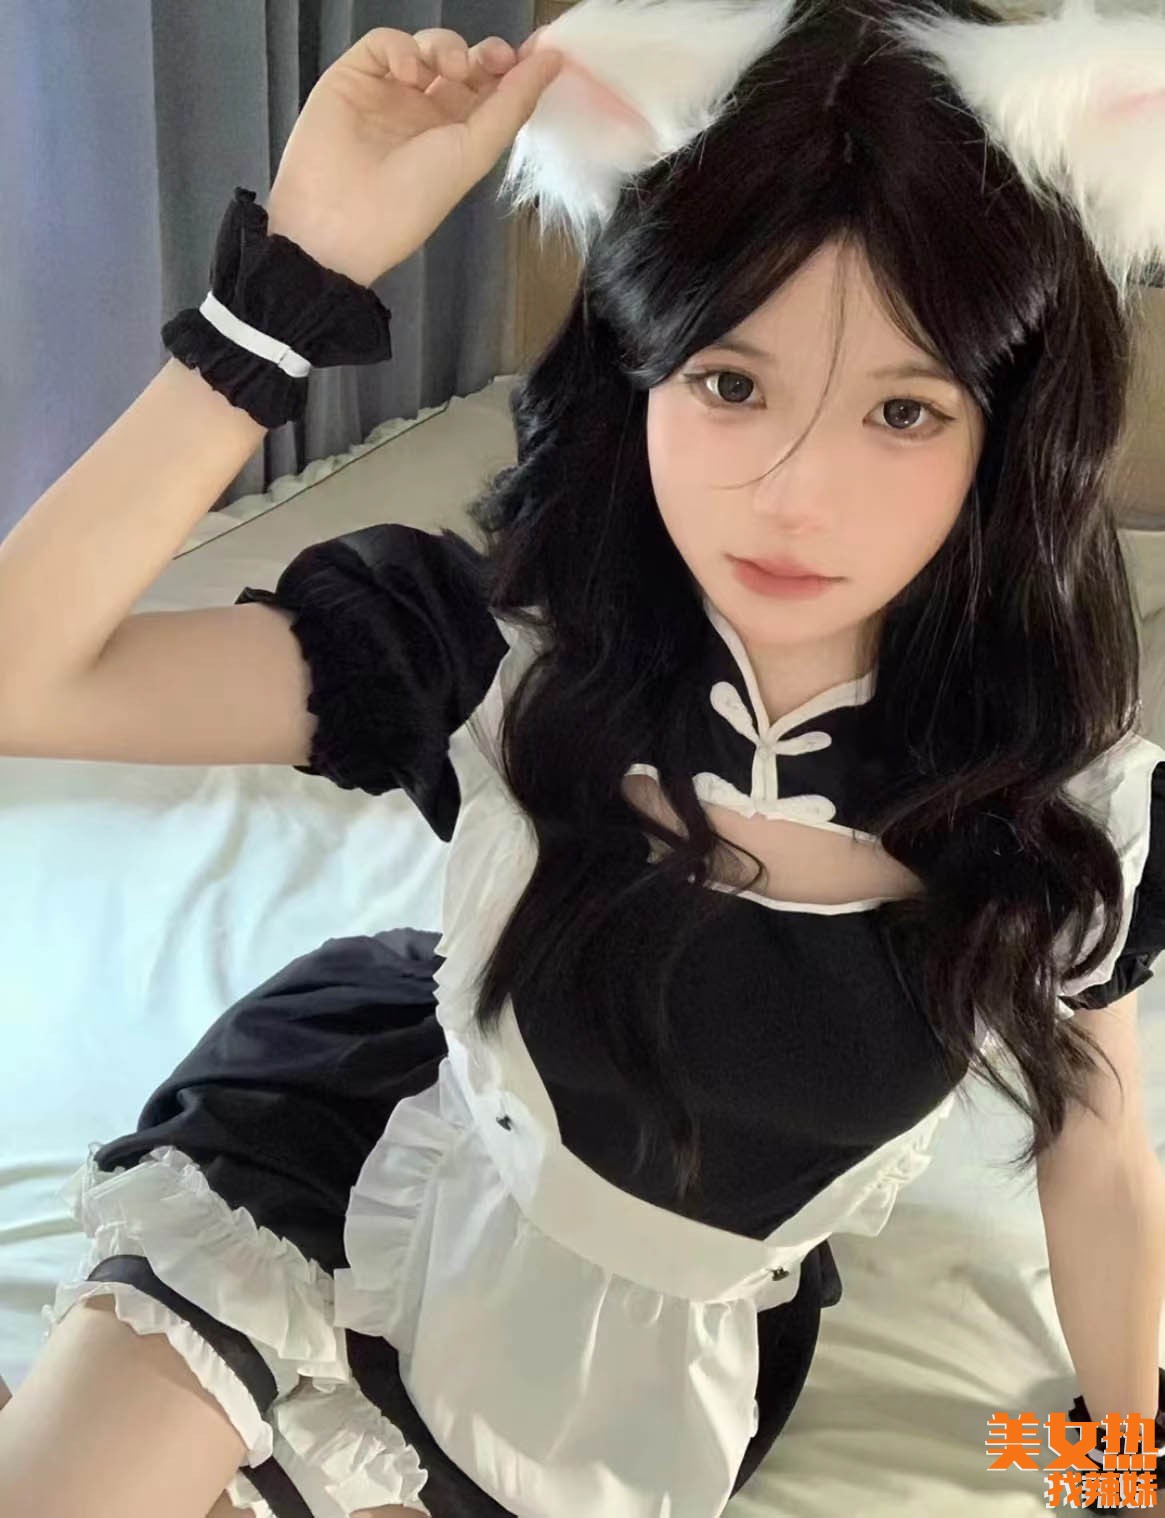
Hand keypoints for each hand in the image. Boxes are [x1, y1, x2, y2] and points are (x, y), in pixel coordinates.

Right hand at [263, 26, 564, 286]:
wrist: (339, 219)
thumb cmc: (411, 199)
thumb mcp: (474, 153)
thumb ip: (513, 105)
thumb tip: (553, 62)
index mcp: (456, 139)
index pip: (490, 92)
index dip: (514, 69)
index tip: (538, 53)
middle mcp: (424, 114)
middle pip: (463, 65)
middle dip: (483, 55)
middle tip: (495, 59)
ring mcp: (389, 94)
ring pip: (427, 48)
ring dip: (446, 50)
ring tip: (448, 70)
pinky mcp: (354, 77)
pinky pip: (384, 44)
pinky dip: (401, 49)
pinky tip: (407, 73)